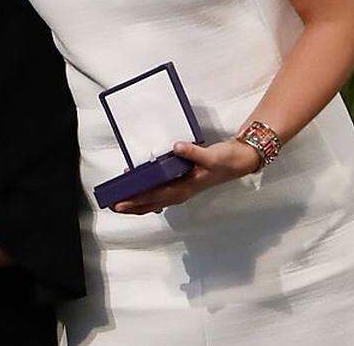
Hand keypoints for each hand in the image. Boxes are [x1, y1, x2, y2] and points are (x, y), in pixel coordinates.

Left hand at [112, 140, 262, 214]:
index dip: (138, 200)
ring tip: (122, 203)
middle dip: (133, 205)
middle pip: (152, 203)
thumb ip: (193, 152)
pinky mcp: (183, 183)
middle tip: (113, 205)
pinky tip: (140, 194)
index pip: (156, 196)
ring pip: (156, 200)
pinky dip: (149, 195)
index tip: (122, 202)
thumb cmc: (226, 160)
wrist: (240, 160)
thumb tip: (177, 147)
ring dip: (139, 202)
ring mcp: (182, 189)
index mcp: (185, 188)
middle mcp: (181, 191)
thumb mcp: (211, 156)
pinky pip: (161, 193)